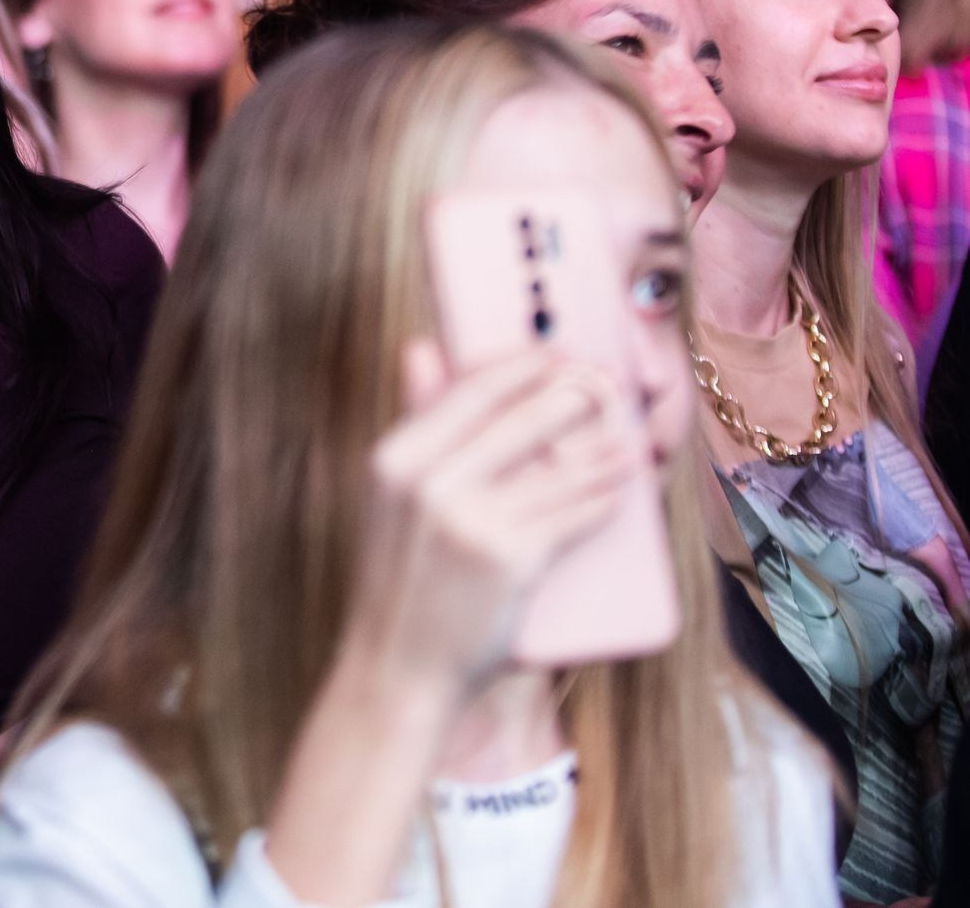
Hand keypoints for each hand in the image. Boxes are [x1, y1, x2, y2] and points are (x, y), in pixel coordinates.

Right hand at [256, 351, 643, 906]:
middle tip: (603, 388)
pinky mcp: (509, 558)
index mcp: (395, 456)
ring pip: (557, 466)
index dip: (524, 364)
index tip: (557, 354)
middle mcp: (427, 480)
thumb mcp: (391, 496)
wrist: (398, 669)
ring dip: (602, 448)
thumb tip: (424, 347)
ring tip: (627, 439)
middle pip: (521, 416)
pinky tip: (619, 487)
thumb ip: (414, 421)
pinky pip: (572, 514)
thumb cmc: (402, 580)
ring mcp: (468, 519)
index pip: (471, 387)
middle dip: (573, 395)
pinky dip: (602, 499)